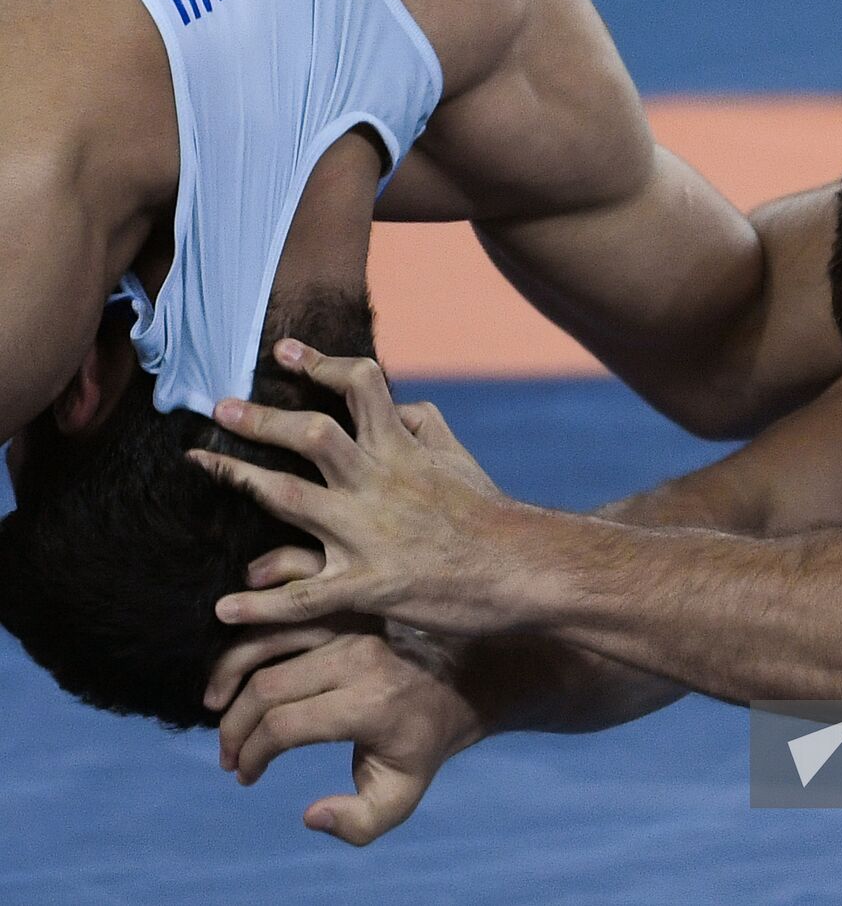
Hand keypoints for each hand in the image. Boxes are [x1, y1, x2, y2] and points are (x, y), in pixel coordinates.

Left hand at [188, 339, 540, 635]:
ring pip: (290, 500)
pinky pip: (304, 596)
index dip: (320, 363)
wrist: (523, 572)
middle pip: (311, 435)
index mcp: (403, 451)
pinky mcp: (370, 586)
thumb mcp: (462, 459)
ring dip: (239, 480)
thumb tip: (397, 402)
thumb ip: (425, 426)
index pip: (360, 387)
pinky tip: (224, 608)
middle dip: (260, 418)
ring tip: (199, 465)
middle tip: (218, 405)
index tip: (284, 352)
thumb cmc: (491, 516)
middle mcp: (380, 484)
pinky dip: (262, 604)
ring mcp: (370, 535)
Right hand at [206, 613, 483, 846]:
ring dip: (228, 674)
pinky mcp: (345, 608)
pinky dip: (249, 635)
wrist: (461, 682)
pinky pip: (283, 613)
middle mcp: (358, 659)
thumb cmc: (422, 743)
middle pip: (268, 687)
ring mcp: (350, 626)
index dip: (252, 755)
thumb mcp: (402, 794)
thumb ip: (359, 824)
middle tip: (226, 754)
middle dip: (234, 726)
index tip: (246, 775)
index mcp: (370, 704)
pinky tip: (234, 665)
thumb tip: (310, 815)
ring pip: (266, 641)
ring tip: (213, 708)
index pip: (286, 726)